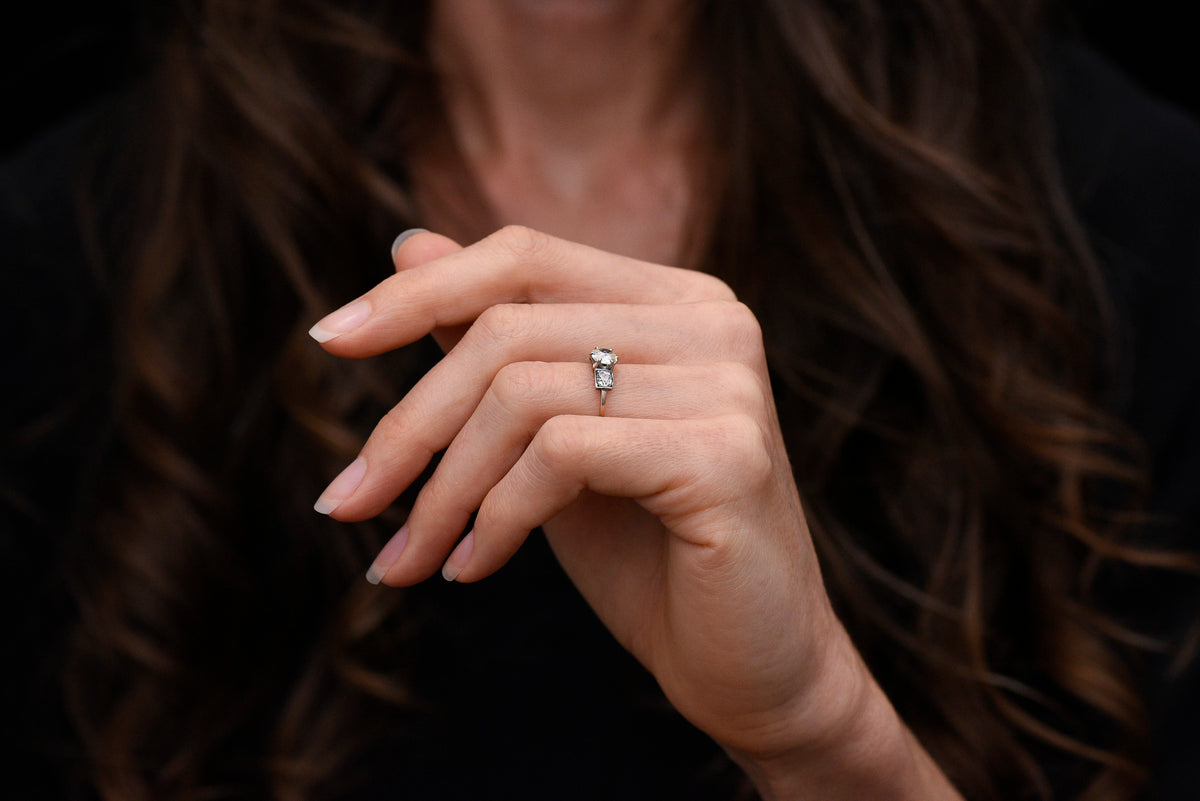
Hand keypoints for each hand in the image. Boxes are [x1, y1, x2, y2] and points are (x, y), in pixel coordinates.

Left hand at [312, 227, 959, 798]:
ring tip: (408, 558)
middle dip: (408, 425)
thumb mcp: (549, 438)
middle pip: (505, 330)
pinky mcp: (727, 454)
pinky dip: (493, 519)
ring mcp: (727, 384)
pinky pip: (560, 455)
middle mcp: (712, 322)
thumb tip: (409, 242)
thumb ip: (494, 341)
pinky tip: (472, 571)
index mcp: (675, 301)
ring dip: (441, 490)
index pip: (523, 257)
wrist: (752, 669)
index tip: (327, 341)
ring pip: (521, 396)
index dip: (418, 292)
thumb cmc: (648, 553)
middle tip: (348, 504)